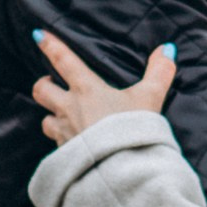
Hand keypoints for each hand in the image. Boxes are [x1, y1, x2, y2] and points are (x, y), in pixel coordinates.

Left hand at [30, 31, 176, 145]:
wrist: (120, 172)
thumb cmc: (132, 130)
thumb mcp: (150, 98)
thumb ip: (159, 72)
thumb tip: (168, 49)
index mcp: (86, 89)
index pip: (63, 60)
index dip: (49, 44)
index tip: (38, 34)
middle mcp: (69, 109)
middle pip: (41, 90)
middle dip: (43, 85)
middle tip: (52, 83)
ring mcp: (64, 134)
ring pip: (45, 120)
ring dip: (51, 115)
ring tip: (62, 116)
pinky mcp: (65, 156)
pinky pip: (56, 144)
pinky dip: (62, 141)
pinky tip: (73, 144)